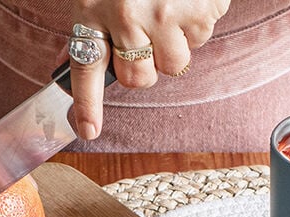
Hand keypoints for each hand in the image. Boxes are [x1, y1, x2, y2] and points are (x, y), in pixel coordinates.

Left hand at [68, 0, 229, 138]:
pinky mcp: (201, 10)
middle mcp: (128, 16)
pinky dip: (199, 20)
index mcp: (94, 8)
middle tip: (148, 38)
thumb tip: (101, 64)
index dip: (87, 105)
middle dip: (146, 66)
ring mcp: (167, 15)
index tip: (88, 131)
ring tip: (170, 7)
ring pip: (177, 63)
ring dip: (176, 43)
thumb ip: (99, 24)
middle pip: (140, 77)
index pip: (86, 68)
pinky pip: (203, 36)